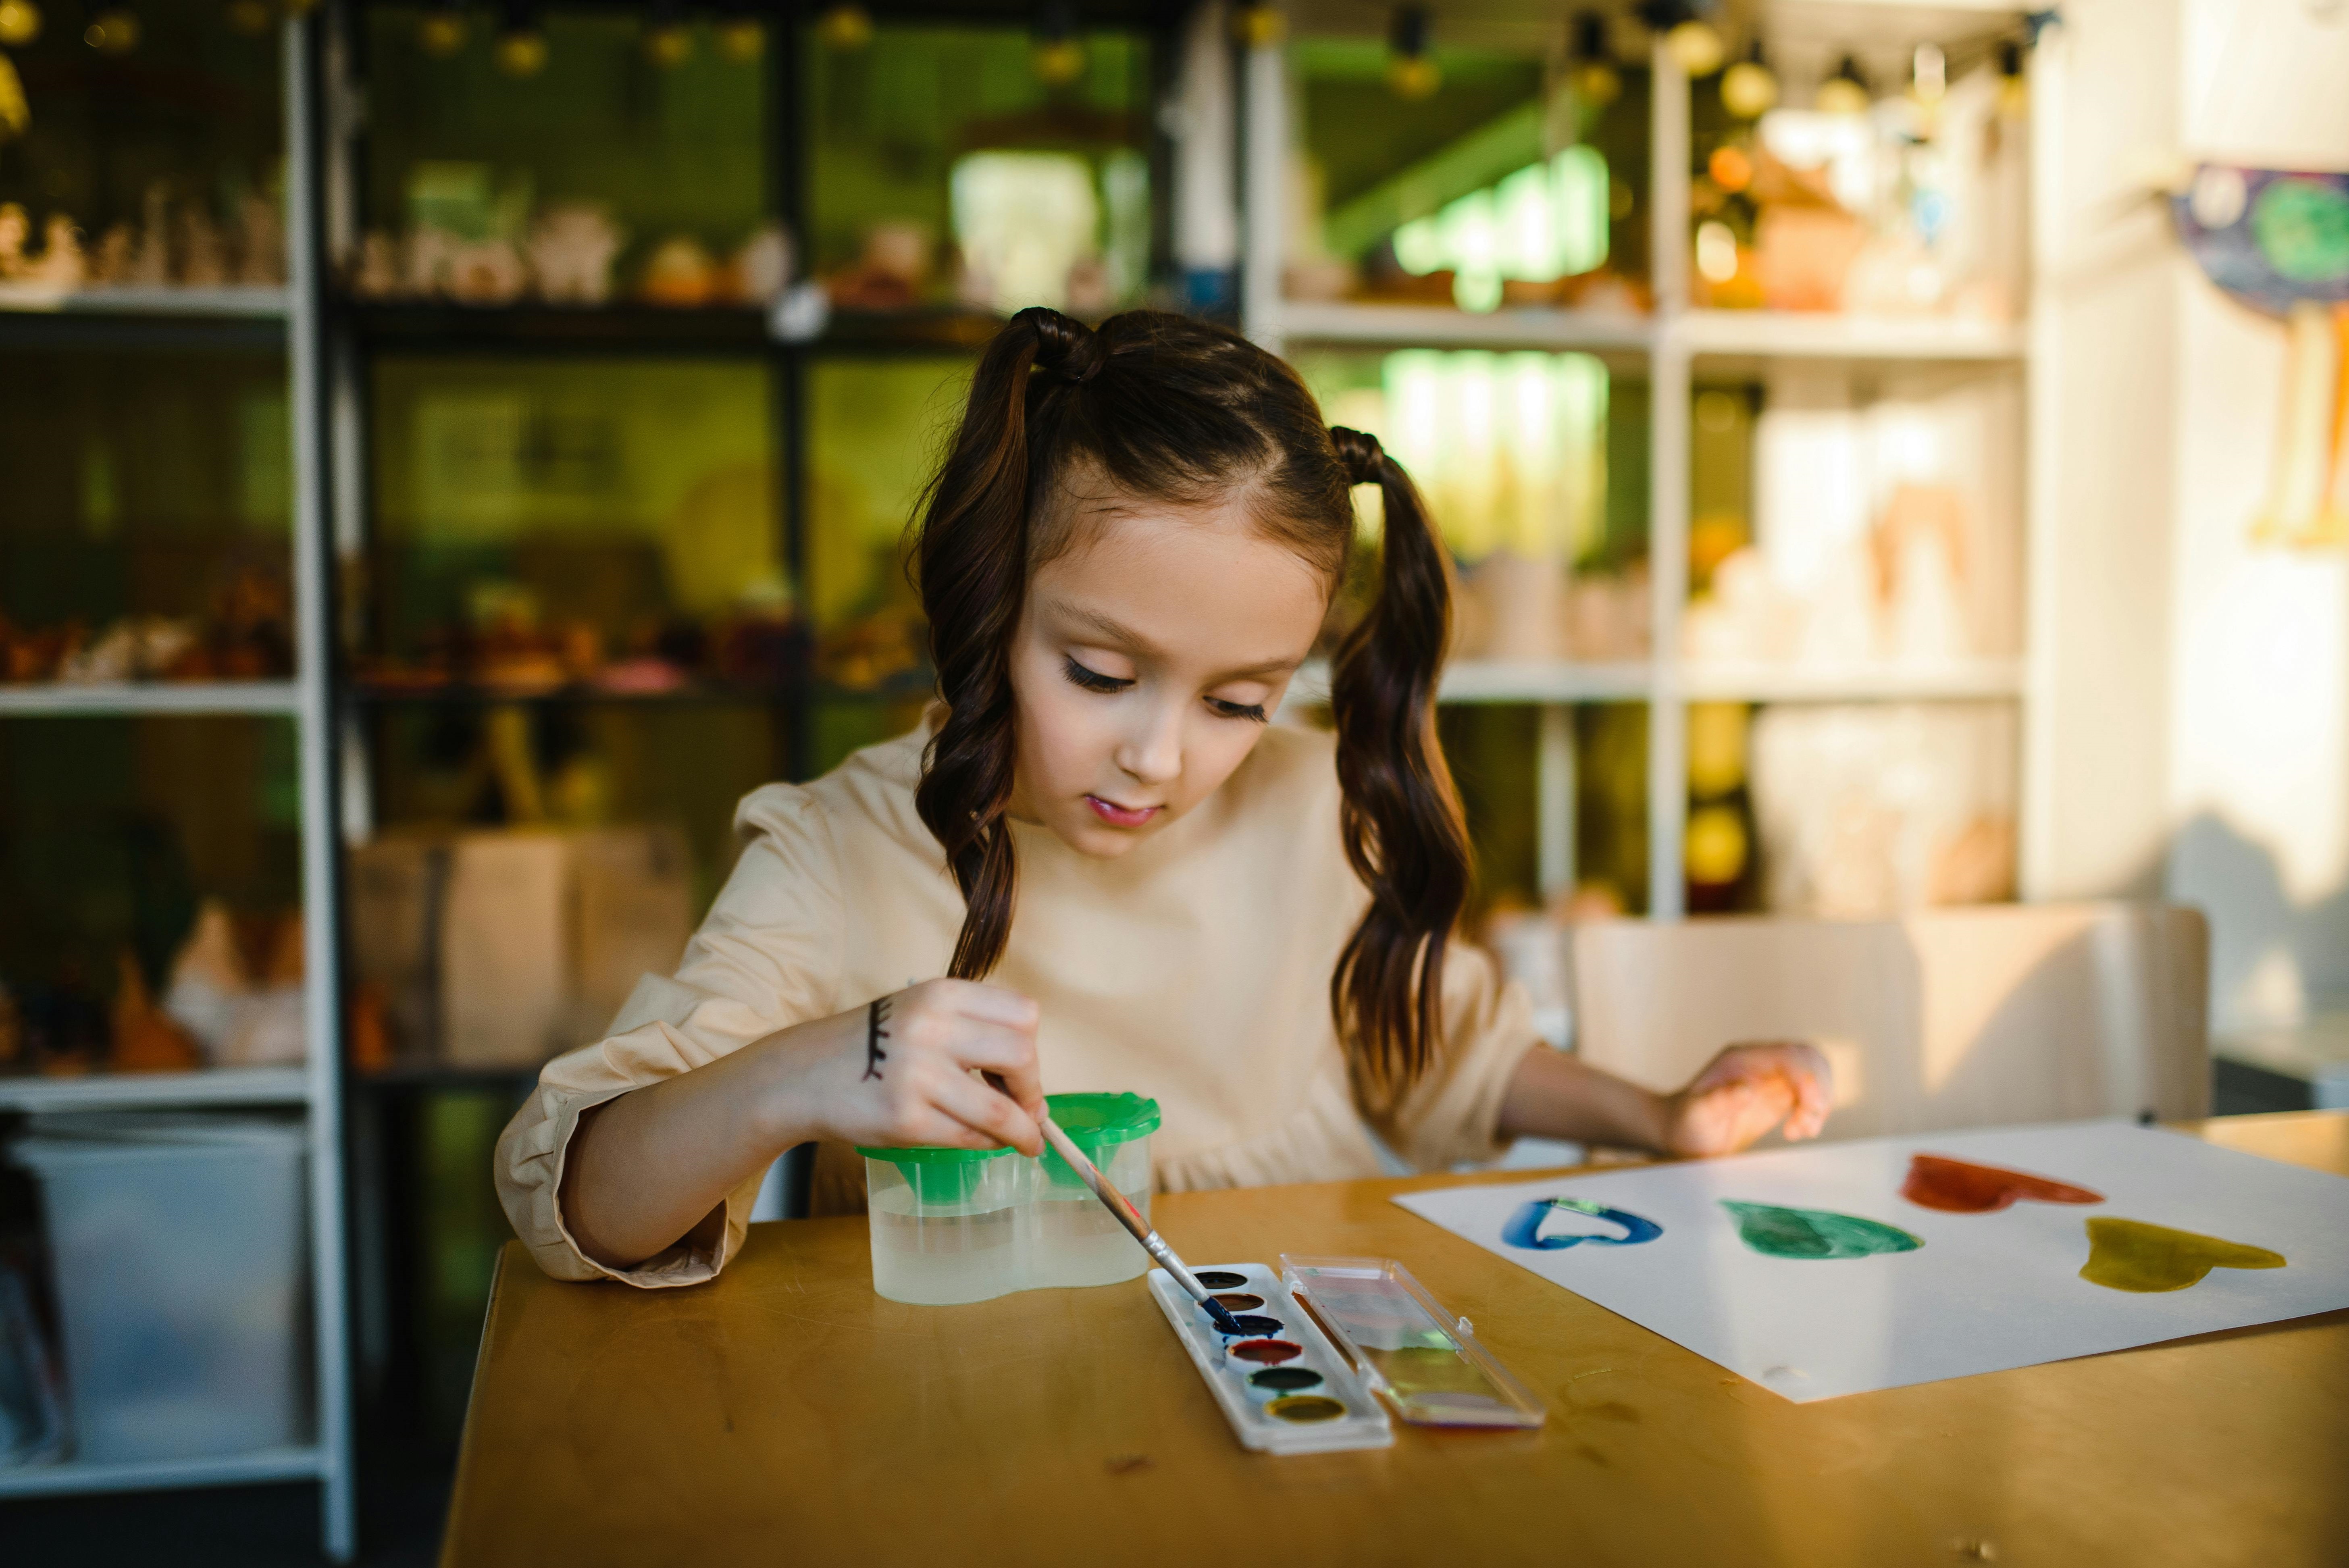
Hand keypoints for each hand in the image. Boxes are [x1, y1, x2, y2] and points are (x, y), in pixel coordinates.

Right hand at [780, 978, 1044, 1156]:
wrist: (804, 1075)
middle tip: (1026, 1106)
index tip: (1023, 1070)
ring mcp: (917, 1076)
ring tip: (1027, 1141)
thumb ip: (972, 1031)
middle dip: (1032, 1088)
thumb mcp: (921, 1012)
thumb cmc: (874, 1046)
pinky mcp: (904, 1120)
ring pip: (1001, 1110)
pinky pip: (969, 1137)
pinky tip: (989, 1144)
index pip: (1023, 1014)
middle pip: (1021, 1056)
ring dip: (1024, 1131)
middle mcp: (930, 1028)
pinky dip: (989, 1145)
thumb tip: (1031, 1086)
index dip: (1032, 1047)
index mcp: (941, 994)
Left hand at [1657, 1041, 1831, 1157]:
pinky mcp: (1779, 1095)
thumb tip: (1747, 1090)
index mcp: (1742, 1059)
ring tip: (1802, 1130)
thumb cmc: (1685, 1124)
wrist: (1680, 1133)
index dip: (1806, 1077)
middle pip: (1808, 1058)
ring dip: (1819, 1101)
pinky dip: (1814, 1111)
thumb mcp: (1697, 1115)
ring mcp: (1771, 1077)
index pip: (1787, 1055)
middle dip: (1819, 1089)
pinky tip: (1798, 1131)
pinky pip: (1810, 1093)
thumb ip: (1718, 1101)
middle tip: (1807, 1124)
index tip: (1809, 1108)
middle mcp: (1760, 1062)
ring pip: (1814, 1073)